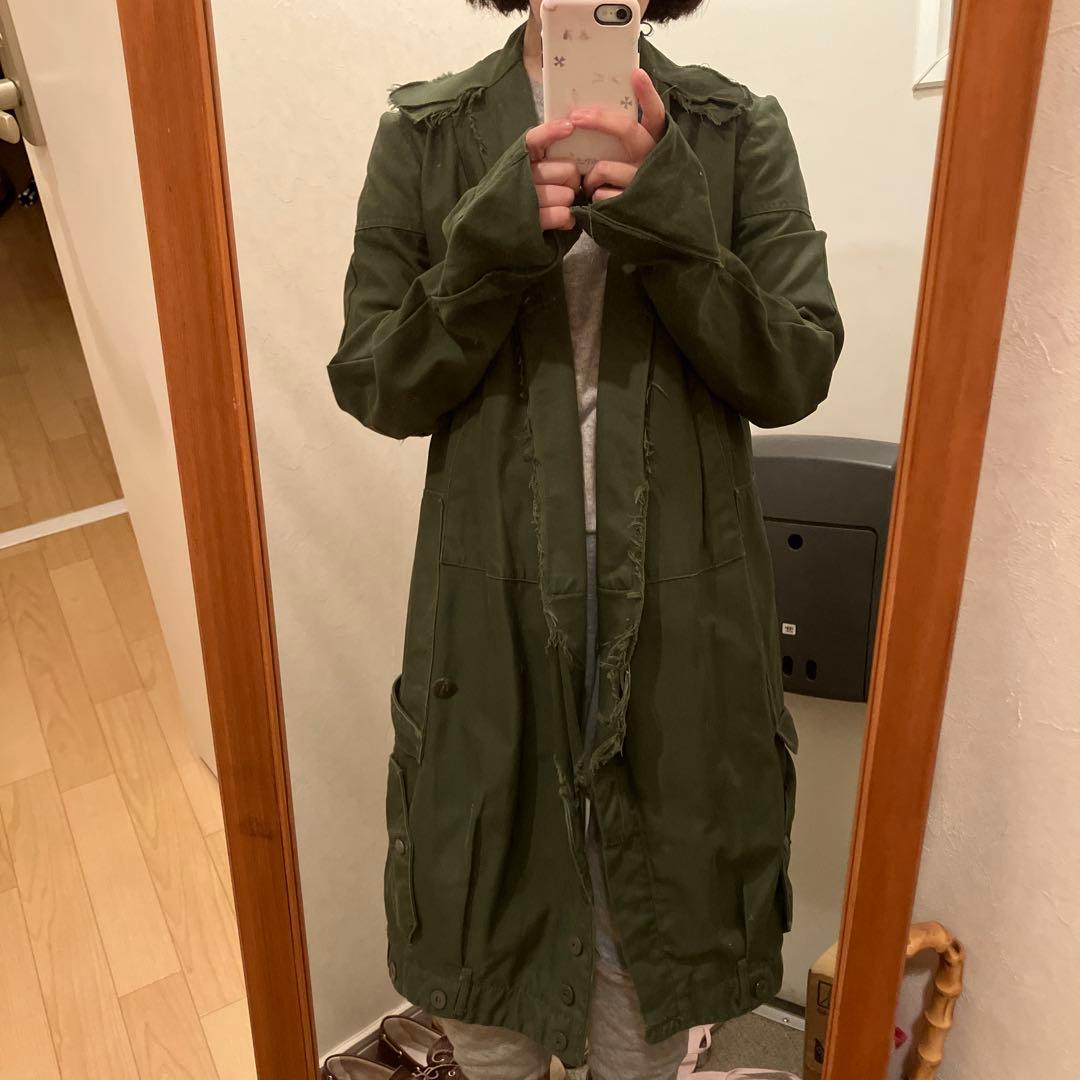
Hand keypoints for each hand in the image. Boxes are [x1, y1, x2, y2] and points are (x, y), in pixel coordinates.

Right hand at [525, 119, 580, 230]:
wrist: (494, 230)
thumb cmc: (520, 197)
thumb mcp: (526, 171)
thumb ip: (543, 155)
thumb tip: (569, 134)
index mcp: (519, 161)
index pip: (533, 140)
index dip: (551, 132)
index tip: (569, 127)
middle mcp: (520, 178)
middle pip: (567, 171)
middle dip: (571, 180)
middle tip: (564, 187)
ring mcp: (525, 202)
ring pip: (567, 195)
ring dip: (567, 202)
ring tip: (556, 206)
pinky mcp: (532, 224)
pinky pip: (563, 215)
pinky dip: (566, 219)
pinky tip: (559, 220)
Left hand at [572, 69, 666, 201]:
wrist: (647, 227)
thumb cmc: (632, 186)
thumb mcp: (633, 160)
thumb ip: (622, 139)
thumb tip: (590, 113)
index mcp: (655, 143)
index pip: (656, 114)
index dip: (647, 94)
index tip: (636, 73)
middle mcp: (652, 158)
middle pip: (626, 129)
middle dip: (598, 120)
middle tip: (575, 116)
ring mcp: (642, 181)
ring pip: (604, 167)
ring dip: (592, 175)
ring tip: (593, 183)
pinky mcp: (631, 204)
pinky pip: (601, 193)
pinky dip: (596, 196)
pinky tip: (602, 201)